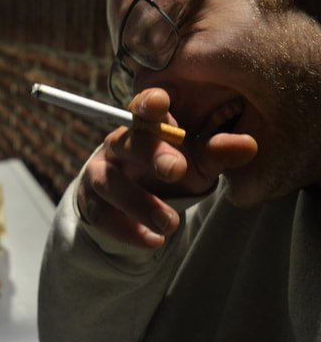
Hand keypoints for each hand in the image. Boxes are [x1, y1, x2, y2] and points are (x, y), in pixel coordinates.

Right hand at [77, 88, 257, 249]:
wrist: (135, 205)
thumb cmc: (171, 172)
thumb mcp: (198, 163)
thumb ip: (218, 154)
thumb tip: (249, 145)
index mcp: (145, 127)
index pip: (144, 108)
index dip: (149, 103)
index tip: (160, 101)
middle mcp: (118, 145)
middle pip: (126, 143)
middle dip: (150, 155)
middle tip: (177, 170)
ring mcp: (100, 173)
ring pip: (109, 182)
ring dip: (139, 203)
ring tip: (171, 224)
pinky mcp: (91, 203)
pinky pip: (101, 214)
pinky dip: (126, 229)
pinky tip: (153, 240)